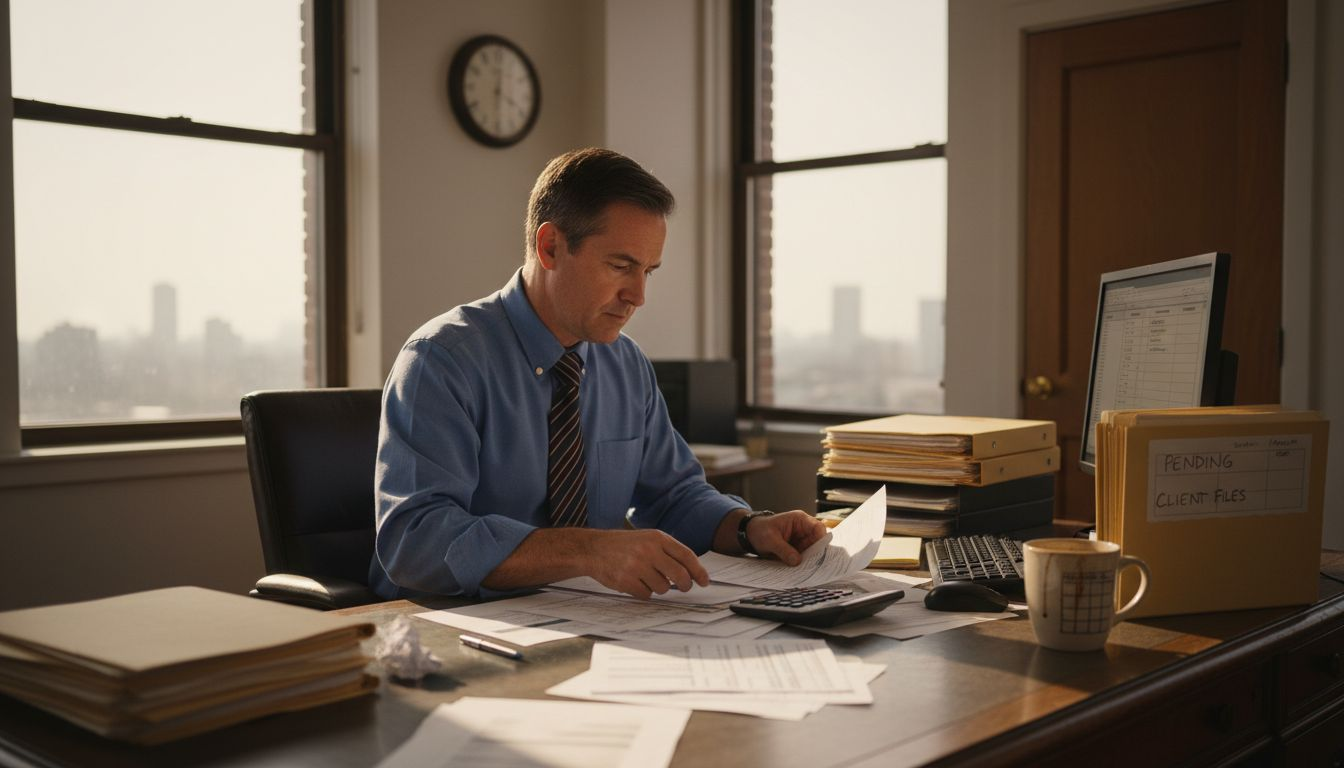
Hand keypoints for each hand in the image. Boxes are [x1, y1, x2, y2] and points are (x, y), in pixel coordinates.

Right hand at [581, 529, 709, 599]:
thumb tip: (691, 572)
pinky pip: (647, 595)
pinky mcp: (626, 581)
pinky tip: (635, 582)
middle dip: (685, 585)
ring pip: (664, 588)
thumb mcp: (647, 539)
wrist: (594, 549)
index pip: (686, 555)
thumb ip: (668, 552)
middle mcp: (649, 550)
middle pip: (680, 575)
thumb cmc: (624, 545)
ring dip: (659, 587)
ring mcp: (637, 566)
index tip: (704, 581)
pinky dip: (644, 592)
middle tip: (684, 587)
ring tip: (646, 578)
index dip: (698, 570)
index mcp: (657, 538)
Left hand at [746, 510, 828, 565]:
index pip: (818, 528)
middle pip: (818, 543)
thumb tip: (797, 561)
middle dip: (815, 555)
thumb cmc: (760, 530)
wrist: (751, 535)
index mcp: (800, 520)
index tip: (817, 554)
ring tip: (802, 571)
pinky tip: (798, 571)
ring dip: (808, 561)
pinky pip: (804, 558)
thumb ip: (783, 550)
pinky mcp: (798, 550)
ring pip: (812, 553)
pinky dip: (802, 565)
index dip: (821, 540)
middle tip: (810, 567)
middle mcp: (804, 530)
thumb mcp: (770, 539)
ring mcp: (802, 541)